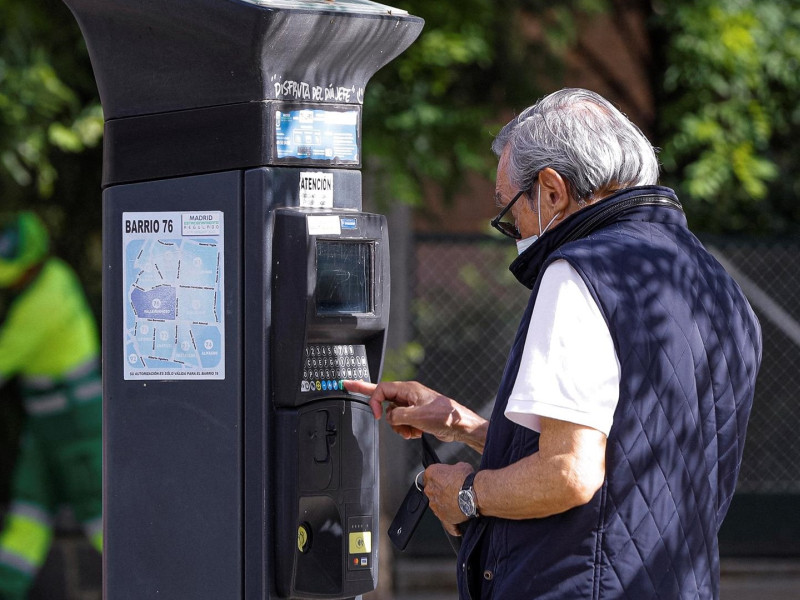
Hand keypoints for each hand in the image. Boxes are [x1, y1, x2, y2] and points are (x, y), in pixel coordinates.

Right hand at [343, 379, 475, 442]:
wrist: (459, 427)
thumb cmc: (444, 416)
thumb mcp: (417, 416)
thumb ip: (397, 415)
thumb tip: (388, 417)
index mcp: (409, 389)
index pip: (382, 389)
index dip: (375, 401)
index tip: (377, 415)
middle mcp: (409, 395)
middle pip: (385, 400)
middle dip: (381, 410)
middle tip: (350, 385)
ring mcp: (412, 406)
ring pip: (394, 416)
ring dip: (399, 426)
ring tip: (410, 430)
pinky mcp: (416, 416)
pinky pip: (402, 423)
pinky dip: (406, 430)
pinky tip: (416, 432)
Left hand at [422, 462, 473, 535]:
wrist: (473, 493)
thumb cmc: (467, 479)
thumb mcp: (460, 465)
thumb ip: (452, 469)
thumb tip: (455, 472)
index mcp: (431, 474)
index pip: (430, 474)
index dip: (440, 476)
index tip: (446, 478)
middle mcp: (430, 490)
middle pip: (432, 490)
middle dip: (441, 490)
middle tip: (453, 490)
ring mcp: (435, 505)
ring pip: (438, 505)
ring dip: (446, 505)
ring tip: (459, 504)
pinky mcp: (443, 517)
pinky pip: (447, 524)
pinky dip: (452, 526)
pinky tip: (457, 528)